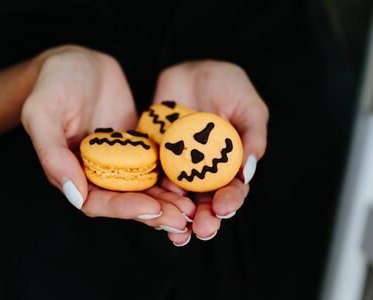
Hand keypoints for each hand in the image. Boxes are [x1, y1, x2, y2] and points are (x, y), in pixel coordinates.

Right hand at [21, 46, 193, 238]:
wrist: (77, 61)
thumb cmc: (52, 83)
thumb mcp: (42, 112)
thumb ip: (52, 154)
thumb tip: (74, 195)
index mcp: (70, 172)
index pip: (97, 202)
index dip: (124, 208)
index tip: (152, 208)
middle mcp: (95, 171)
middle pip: (125, 201)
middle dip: (153, 211)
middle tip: (181, 219)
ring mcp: (118, 159)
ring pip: (143, 187)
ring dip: (166, 201)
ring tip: (191, 209)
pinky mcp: (136, 146)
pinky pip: (155, 164)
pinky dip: (171, 176)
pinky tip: (192, 181)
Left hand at [153, 60, 268, 242]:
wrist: (195, 70)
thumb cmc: (229, 87)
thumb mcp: (249, 107)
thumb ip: (253, 138)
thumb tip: (248, 172)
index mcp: (229, 166)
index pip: (232, 190)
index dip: (229, 202)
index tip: (223, 208)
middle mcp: (203, 172)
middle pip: (204, 202)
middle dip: (204, 218)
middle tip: (201, 229)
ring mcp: (178, 166)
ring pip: (176, 197)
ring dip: (176, 215)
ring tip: (175, 230)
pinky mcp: (155, 156)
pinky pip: (150, 177)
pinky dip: (149, 192)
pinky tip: (148, 204)